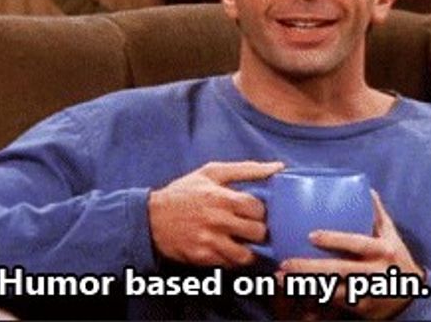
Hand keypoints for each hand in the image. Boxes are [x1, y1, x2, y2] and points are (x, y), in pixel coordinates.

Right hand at [148, 161, 283, 266]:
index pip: (258, 209)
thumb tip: (278, 166)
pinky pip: (229, 264)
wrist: (152, 218)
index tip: (253, 212)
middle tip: (250, 228)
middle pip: (257, 232)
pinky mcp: (203, 257)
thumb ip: (247, 169)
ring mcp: (210, 241)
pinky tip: (227, 248)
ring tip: (242, 241)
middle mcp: (217, 220)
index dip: (259, 211)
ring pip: (246, 254)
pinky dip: (233, 259)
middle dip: (257, 231)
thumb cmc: (184, 192)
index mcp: (222, 197)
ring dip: (248, 249)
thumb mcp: (211, 173)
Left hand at [279, 191, 424, 319]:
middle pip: (339, 270)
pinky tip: (294, 290)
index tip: (311, 235)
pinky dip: (314, 295)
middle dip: (309, 267)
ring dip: (305, 284)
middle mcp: (375, 272)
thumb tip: (364, 188)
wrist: (411, 296)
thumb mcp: (391, 235)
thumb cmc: (395, 258)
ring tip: (280, 277)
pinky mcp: (361, 308)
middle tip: (285, 262)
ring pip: (332, 290)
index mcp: (382, 250)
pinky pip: (334, 302)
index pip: (357, 244)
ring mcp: (367, 292)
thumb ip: (377, 213)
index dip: (335, 240)